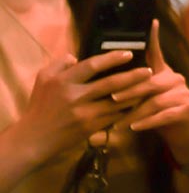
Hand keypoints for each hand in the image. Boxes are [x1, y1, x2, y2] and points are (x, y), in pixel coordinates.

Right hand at [13, 50, 150, 164]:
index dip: (112, 58)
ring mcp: (83, 113)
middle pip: (111, 83)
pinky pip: (114, 116)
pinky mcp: (90, 127)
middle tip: (149, 70)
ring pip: (117, 102)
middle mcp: (74, 96)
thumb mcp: (43, 79)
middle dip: (133, 76)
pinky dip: (127, 110)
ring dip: (135, 94)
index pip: (92, 65)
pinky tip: (138, 104)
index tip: (128, 54)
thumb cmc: (40, 106)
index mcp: (63, 81)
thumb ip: (59, 64)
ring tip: (149, 86)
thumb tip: (77, 56)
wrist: (34, 138)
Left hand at [112, 21, 188, 164]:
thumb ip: (133, 86)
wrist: (182, 135)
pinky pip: (163, 115)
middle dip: (128, 91)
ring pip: (154, 101)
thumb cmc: (157, 114)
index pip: (158, 52)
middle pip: (149, 82)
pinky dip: (146, 122)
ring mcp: (184, 94)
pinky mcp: (187, 110)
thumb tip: (107, 78)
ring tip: (117, 122)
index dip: (154, 37)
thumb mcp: (145, 98)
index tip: (151, 21)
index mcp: (164, 73)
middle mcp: (176, 79)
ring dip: (133, 112)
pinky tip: (134, 127)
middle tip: (111, 99)